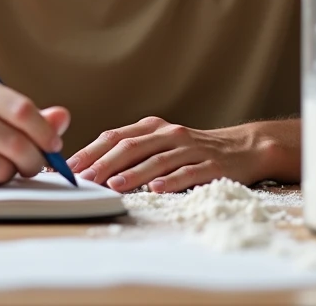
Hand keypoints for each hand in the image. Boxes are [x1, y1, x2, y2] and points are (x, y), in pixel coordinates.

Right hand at [0, 73, 69, 188]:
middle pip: (16, 143)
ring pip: (2, 167)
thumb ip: (27, 114)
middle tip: (36, 165)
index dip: (45, 132)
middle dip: (35, 160)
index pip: (22, 110)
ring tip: (4, 166)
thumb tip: (63, 118)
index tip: (54, 144)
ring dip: (12, 173)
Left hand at [67, 116, 265, 193]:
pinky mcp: (211, 165)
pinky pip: (188, 172)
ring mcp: (191, 148)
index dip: (92, 151)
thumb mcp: (162, 144)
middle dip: (105, 163)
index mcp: (153, 128)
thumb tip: (93, 170)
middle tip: (86, 179)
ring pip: (157, 159)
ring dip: (133, 173)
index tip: (71, 167)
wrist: (244, 148)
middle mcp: (170, 134)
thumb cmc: (194, 151)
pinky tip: (157, 188)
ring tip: (114, 185)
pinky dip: (171, 180)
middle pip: (132, 146)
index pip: (116, 137)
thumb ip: (133, 152)